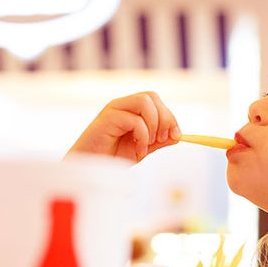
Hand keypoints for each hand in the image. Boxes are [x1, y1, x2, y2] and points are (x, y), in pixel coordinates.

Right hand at [66, 91, 180, 161]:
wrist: (90, 170)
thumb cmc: (112, 158)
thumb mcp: (142, 149)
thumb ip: (158, 141)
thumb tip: (177, 136)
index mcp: (130, 109)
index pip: (156, 100)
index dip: (170, 117)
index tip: (176, 136)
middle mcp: (122, 105)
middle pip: (152, 96)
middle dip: (165, 118)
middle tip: (162, 140)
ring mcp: (113, 109)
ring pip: (144, 102)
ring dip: (153, 125)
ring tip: (147, 145)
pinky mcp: (107, 119)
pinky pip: (134, 120)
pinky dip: (142, 137)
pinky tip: (137, 151)